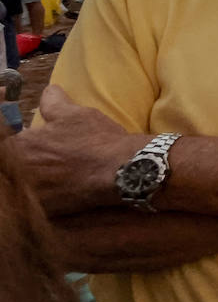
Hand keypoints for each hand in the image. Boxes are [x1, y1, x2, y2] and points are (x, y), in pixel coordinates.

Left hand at [12, 86, 141, 215]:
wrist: (122, 171)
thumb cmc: (96, 140)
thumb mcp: (75, 114)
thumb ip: (53, 102)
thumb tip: (49, 91)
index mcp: (19, 146)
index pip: (4, 146)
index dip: (15, 143)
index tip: (29, 144)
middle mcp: (18, 172)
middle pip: (10, 168)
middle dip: (22, 164)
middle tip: (44, 161)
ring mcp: (30, 194)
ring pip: (19, 188)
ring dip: (30, 181)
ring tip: (50, 178)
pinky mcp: (43, 210)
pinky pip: (33, 206)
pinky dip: (41, 199)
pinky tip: (56, 193)